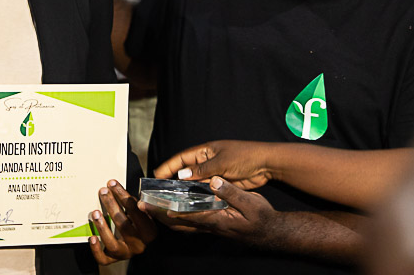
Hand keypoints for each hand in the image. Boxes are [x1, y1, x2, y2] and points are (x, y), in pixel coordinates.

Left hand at [88, 180, 155, 264]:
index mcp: (149, 232)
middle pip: (124, 225)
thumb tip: (118, 189)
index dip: (123, 195)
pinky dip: (96, 249)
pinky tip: (92, 237)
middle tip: (103, 192)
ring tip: (95, 213)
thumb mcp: (145, 215)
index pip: (136, 211)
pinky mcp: (114, 260)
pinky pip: (104, 259)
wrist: (145, 247)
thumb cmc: (142, 226)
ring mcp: (126, 253)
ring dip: (103, 227)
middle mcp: (138, 244)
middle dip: (112, 205)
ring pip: (113, 244)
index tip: (113, 184)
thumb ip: (135, 205)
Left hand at [142, 176, 277, 244]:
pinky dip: (177, 218)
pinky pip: (190, 223)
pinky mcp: (213, 226)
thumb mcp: (250, 202)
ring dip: (166, 218)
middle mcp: (209, 226)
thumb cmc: (262, 218)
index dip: (164, 209)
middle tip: (141, 206)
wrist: (271, 232)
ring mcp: (210, 228)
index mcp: (215, 219)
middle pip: (177, 223)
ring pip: (182, 225)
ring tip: (152, 208)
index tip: (148, 204)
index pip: (183, 215)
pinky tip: (172, 211)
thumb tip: (213, 180)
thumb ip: (231, 192)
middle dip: (158, 215)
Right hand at [154, 140, 272, 190]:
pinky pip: (207, 190)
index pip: (181, 158)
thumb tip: (182, 175)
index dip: (168, 166)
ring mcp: (214, 173)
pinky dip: (199, 196)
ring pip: (195, 183)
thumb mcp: (222, 162)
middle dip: (174, 180)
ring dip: (187, 190)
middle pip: (186, 172)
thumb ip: (202, 170)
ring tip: (174, 200)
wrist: (266, 164)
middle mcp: (207, 162)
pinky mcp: (222, 183)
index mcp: (205, 151)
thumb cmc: (244, 156)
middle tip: (162, 192)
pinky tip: (193, 204)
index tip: (156, 175)